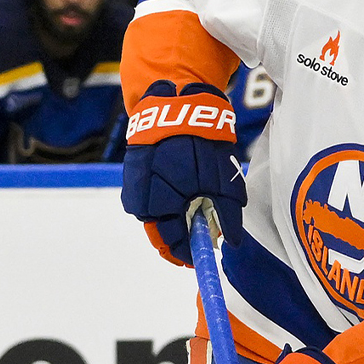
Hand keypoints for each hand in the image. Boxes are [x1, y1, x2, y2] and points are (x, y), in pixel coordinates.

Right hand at [121, 80, 247, 265]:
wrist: (176, 107)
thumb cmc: (202, 146)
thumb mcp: (223, 183)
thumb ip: (226, 216)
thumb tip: (229, 243)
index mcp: (162, 207)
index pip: (172, 245)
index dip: (189, 254)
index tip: (202, 257)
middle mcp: (142, 203)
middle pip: (163, 233)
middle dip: (183, 235)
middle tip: (204, 232)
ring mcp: (135, 190)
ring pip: (156, 217)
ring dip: (175, 217)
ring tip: (196, 207)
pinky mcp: (134, 177)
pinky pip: (150, 199)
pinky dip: (167, 201)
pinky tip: (181, 191)